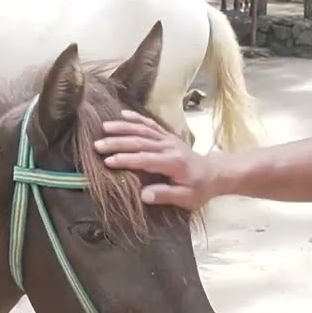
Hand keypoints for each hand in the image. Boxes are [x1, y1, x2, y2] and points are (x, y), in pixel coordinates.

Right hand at [94, 110, 216, 210]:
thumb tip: (144, 195)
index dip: (126, 160)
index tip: (108, 161)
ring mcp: (168, 139)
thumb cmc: (199, 189)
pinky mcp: (167, 135)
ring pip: (143, 129)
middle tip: (97, 145)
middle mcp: (169, 147)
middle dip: (117, 142)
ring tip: (104, 127)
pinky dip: (136, 118)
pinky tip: (122, 114)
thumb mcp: (186, 198)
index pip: (145, 159)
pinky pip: (150, 124)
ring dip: (123, 127)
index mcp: (173, 162)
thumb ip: (165, 195)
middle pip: (140, 141)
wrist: (214, 173)